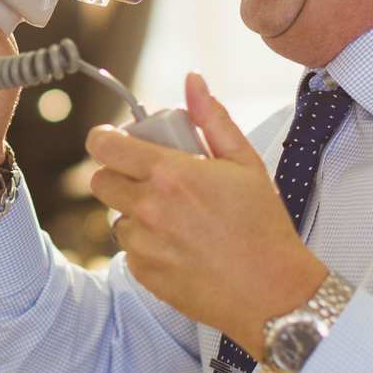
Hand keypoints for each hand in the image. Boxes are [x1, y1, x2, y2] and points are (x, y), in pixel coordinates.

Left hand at [87, 73, 327, 350]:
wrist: (273, 292)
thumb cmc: (263, 226)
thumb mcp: (245, 163)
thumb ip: (212, 118)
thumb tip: (193, 81)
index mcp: (169, 174)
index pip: (104, 146)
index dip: (104, 139)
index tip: (114, 141)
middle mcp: (148, 208)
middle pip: (99, 180)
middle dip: (118, 174)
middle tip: (147, 178)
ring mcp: (143, 244)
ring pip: (115, 217)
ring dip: (134, 212)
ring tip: (174, 217)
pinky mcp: (143, 274)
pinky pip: (129, 250)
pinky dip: (146, 245)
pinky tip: (180, 246)